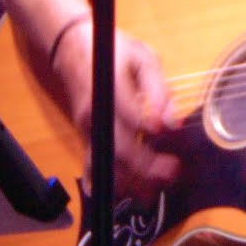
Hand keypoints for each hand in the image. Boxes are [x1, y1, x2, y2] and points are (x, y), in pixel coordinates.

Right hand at [52, 20, 181, 203]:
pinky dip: (106, 183)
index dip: (148, 126)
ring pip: (105, 163)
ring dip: (129, 181)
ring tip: (153, 192)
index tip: (170, 132)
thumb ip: (157, 87)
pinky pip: (93, 166)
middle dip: (145, 165)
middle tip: (172, 172)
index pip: (128, 113)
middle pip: (117, 147)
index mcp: (110, 89)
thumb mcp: (142, 57)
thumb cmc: (115, 51)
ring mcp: (87, 129)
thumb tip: (170, 119)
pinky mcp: (85, 138)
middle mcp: (95, 114)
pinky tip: (120, 196)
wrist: (73, 49)